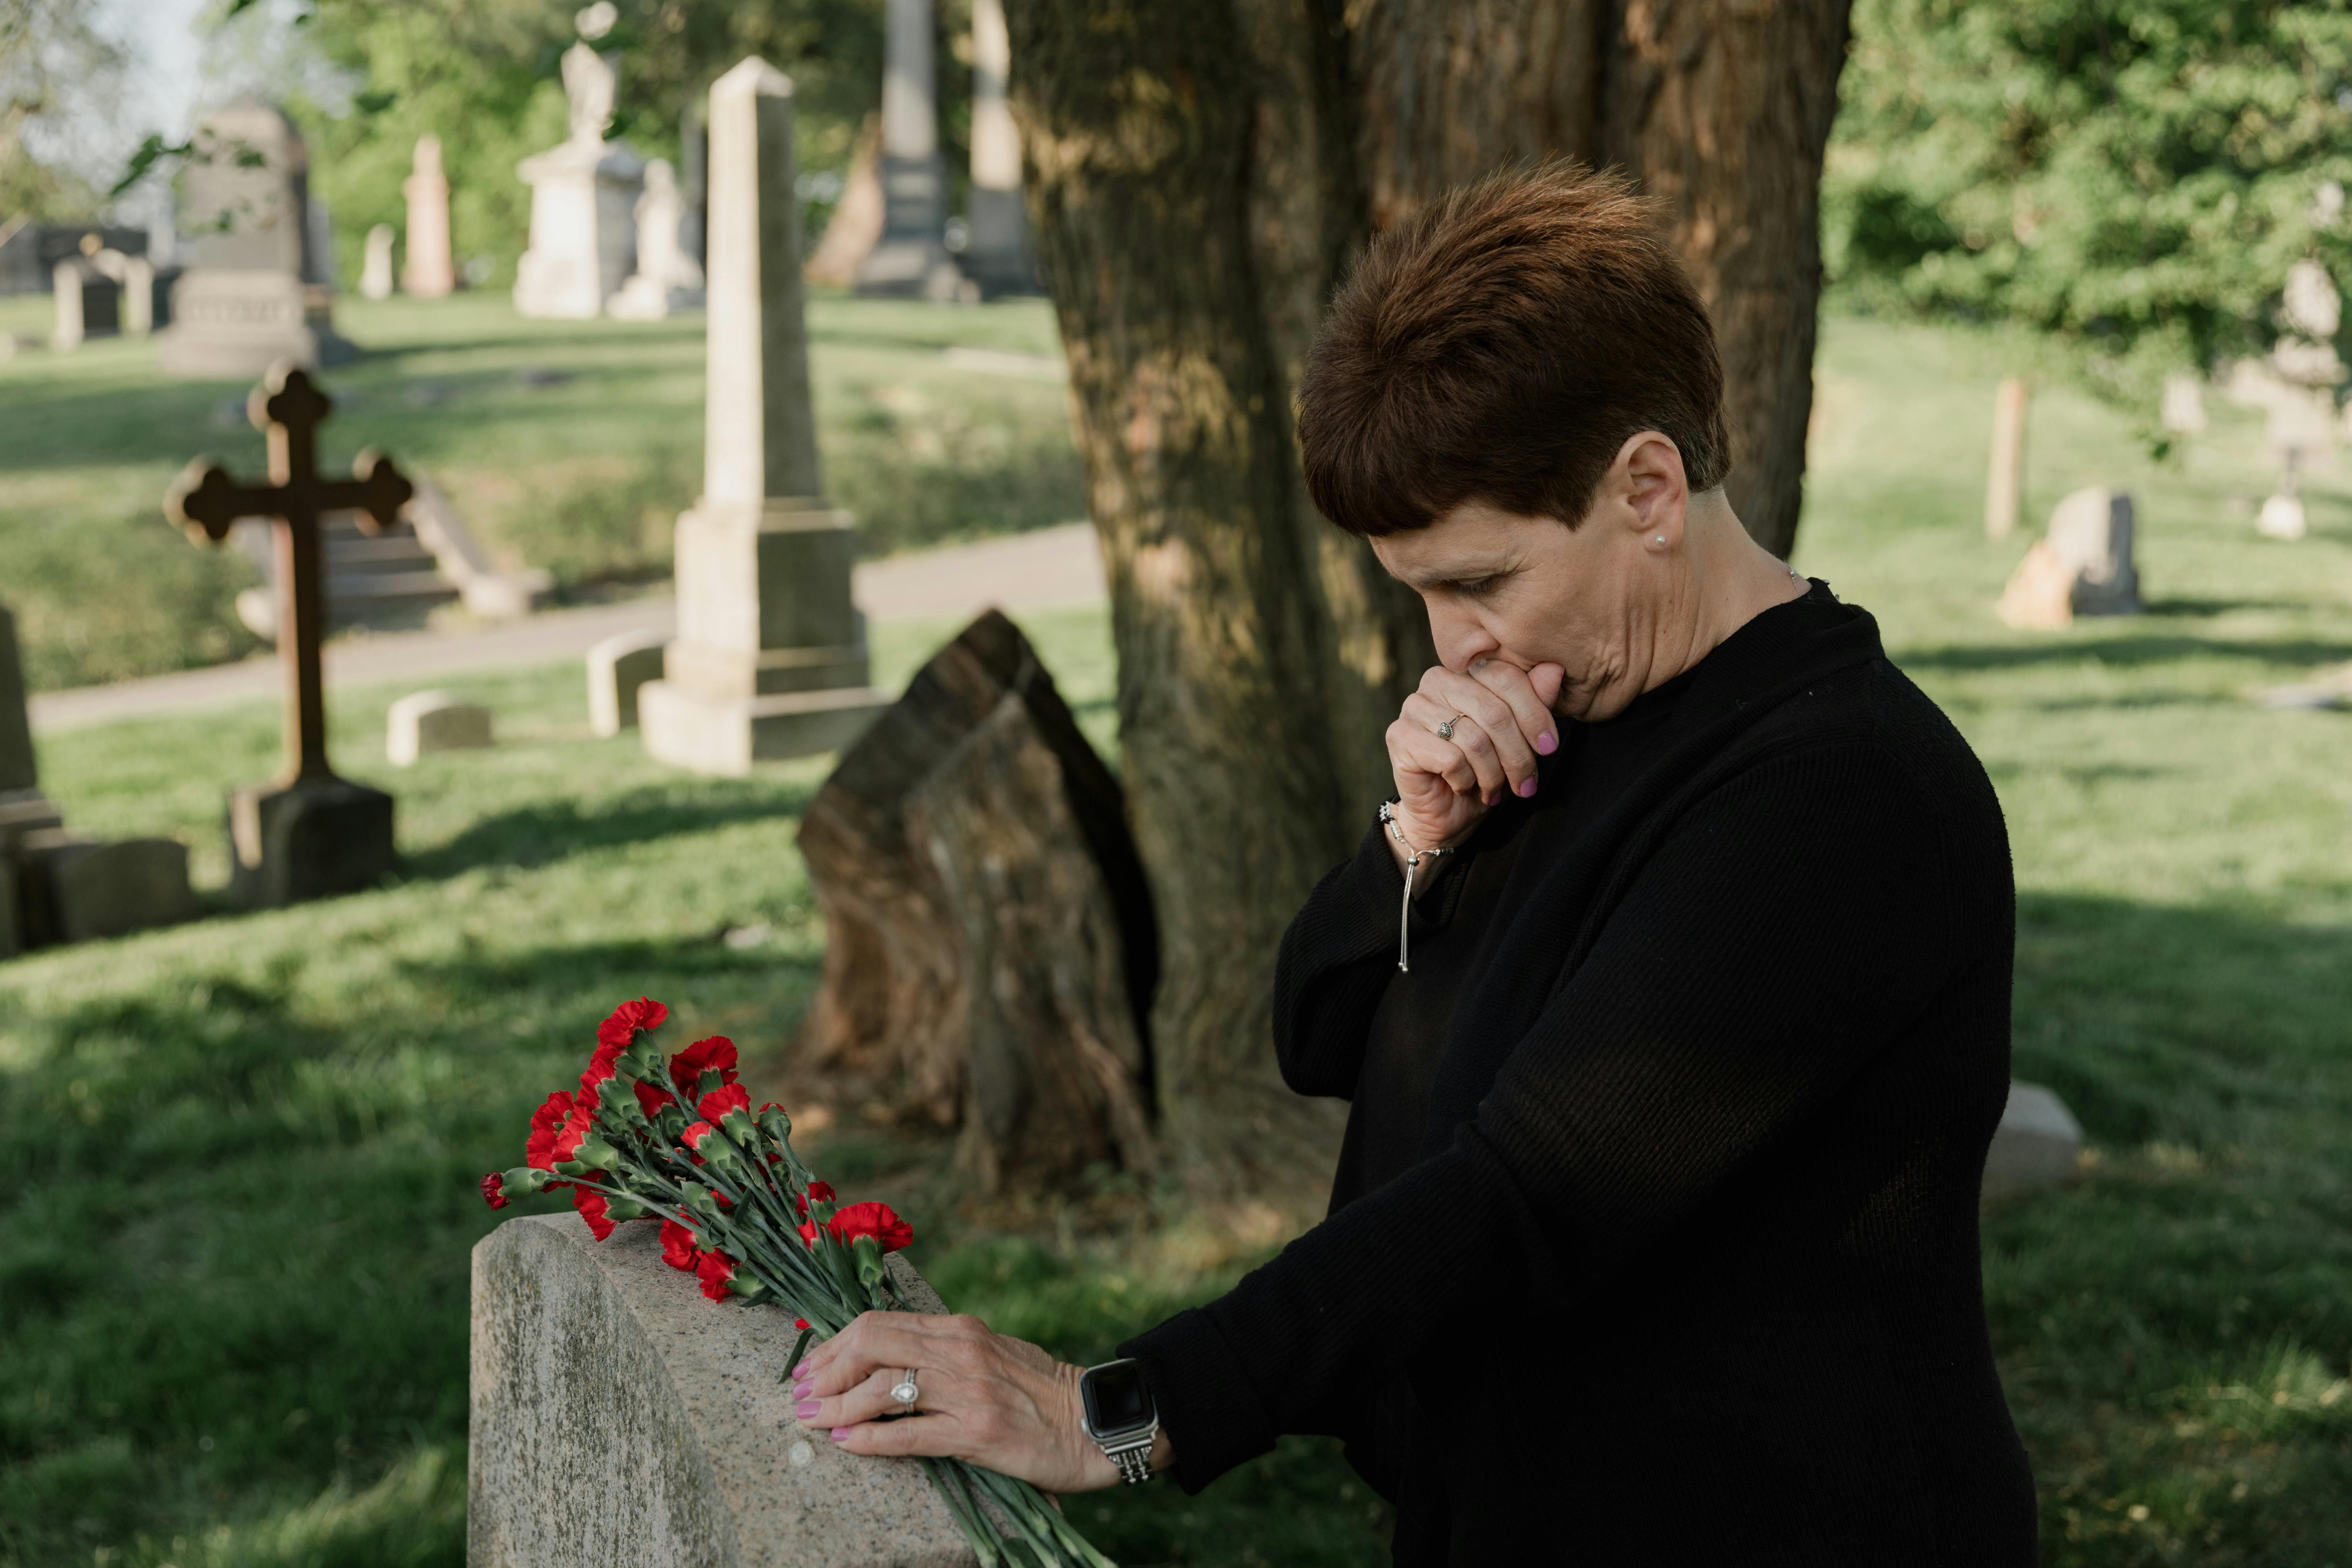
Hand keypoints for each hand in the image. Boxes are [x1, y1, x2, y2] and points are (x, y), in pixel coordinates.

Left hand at [792, 1311, 1128, 1493]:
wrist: (1095, 1420)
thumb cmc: (1040, 1391)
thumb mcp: (991, 1353)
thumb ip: (945, 1350)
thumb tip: (891, 1358)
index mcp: (961, 1329)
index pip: (879, 1323)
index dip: (835, 1344)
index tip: (810, 1366)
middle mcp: (961, 1351)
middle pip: (872, 1344)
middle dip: (826, 1369)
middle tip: (800, 1394)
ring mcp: (969, 1391)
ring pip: (883, 1388)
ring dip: (837, 1405)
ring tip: (813, 1420)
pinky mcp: (978, 1433)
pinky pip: (910, 1434)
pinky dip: (871, 1439)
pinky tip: (848, 1443)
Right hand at [1386, 659, 1566, 861]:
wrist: (1444, 812)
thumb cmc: (1482, 770)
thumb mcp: (1518, 737)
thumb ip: (1534, 701)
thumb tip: (1555, 669)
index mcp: (1464, 670)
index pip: (1506, 677)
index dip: (1534, 715)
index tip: (1549, 747)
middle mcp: (1435, 680)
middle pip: (1493, 711)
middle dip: (1517, 755)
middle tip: (1525, 784)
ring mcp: (1413, 706)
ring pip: (1474, 739)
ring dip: (1492, 774)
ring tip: (1494, 789)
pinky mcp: (1399, 736)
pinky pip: (1450, 759)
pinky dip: (1466, 780)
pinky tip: (1463, 786)